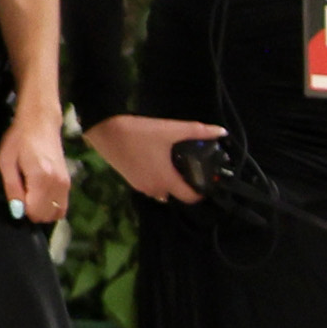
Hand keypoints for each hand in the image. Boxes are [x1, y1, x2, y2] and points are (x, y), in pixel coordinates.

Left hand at [0, 100, 69, 227]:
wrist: (41, 123)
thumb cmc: (18, 139)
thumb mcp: (6, 162)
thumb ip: (12, 188)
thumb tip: (18, 212)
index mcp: (41, 178)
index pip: (35, 211)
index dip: (22, 209)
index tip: (16, 196)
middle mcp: (58, 184)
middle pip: (46, 216)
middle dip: (32, 212)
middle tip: (23, 196)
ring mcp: (66, 185)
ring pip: (56, 214)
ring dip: (42, 210)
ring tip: (32, 195)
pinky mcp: (68, 184)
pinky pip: (62, 207)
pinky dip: (50, 207)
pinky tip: (40, 195)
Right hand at [89, 111, 223, 205]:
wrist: (105, 129)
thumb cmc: (139, 132)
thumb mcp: (170, 130)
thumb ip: (197, 131)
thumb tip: (221, 131)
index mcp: (166, 180)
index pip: (190, 198)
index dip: (201, 192)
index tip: (207, 182)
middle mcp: (154, 189)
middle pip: (176, 194)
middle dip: (185, 185)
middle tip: (191, 171)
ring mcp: (140, 186)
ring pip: (162, 191)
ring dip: (170, 183)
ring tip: (175, 167)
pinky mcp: (129, 181)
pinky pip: (149, 186)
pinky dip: (156, 180)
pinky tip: (157, 164)